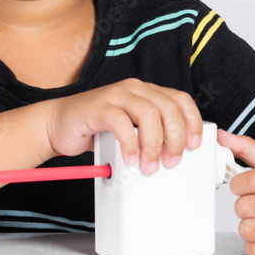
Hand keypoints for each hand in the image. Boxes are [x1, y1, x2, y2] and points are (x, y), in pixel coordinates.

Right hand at [43, 78, 202, 173]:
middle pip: (168, 108)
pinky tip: (129, 158)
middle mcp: (133, 90)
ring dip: (154, 144)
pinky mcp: (98, 106)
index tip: (195, 145)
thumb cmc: (96, 130)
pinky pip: (121, 123)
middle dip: (175, 139)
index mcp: (146, 93)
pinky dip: (130, 144)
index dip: (193, 122)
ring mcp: (115, 95)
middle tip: (171, 161)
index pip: (180, 100)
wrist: (59, 125)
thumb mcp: (131, 132)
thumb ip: (151, 135)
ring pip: (149, 113)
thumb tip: (178, 154)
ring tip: (149, 165)